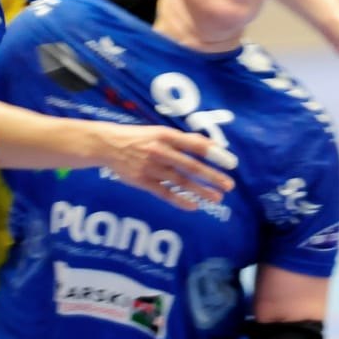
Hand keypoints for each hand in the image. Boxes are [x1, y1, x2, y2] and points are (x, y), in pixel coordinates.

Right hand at [95, 123, 235, 208]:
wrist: (106, 145)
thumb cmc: (138, 137)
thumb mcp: (160, 132)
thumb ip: (185, 140)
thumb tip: (212, 145)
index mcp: (166, 135)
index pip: (195, 145)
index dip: (214, 154)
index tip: (231, 163)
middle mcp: (160, 151)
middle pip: (191, 166)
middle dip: (212, 176)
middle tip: (229, 185)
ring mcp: (151, 167)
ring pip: (180, 181)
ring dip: (200, 190)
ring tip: (217, 198)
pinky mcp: (142, 181)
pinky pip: (164, 193)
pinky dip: (179, 200)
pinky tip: (193, 206)